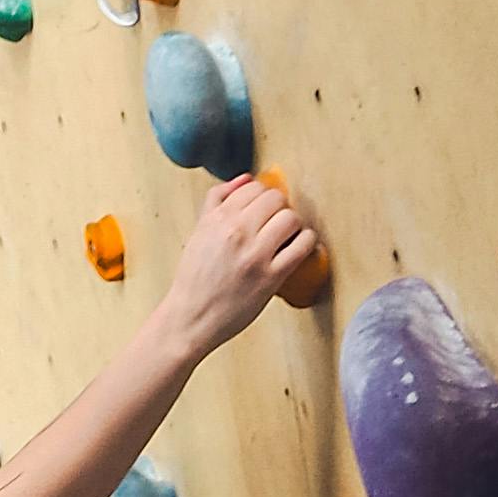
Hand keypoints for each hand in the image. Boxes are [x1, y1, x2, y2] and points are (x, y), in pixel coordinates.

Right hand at [159, 176, 315, 361]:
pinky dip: (306, 242)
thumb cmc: (195, 280)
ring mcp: (255, 254)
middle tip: (276, 222)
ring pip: (291, 218)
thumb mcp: (199, 232)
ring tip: (287, 236)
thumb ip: (217, 201)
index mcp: (217, 219)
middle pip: (275, 199)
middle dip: (279, 208)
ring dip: (293, 225)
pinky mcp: (271, 276)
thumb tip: (244, 179)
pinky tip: (299, 247)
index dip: (262, 196)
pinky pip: (302, 245)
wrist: (191, 317)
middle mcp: (236, 232)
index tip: (264, 208)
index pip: (253, 187)